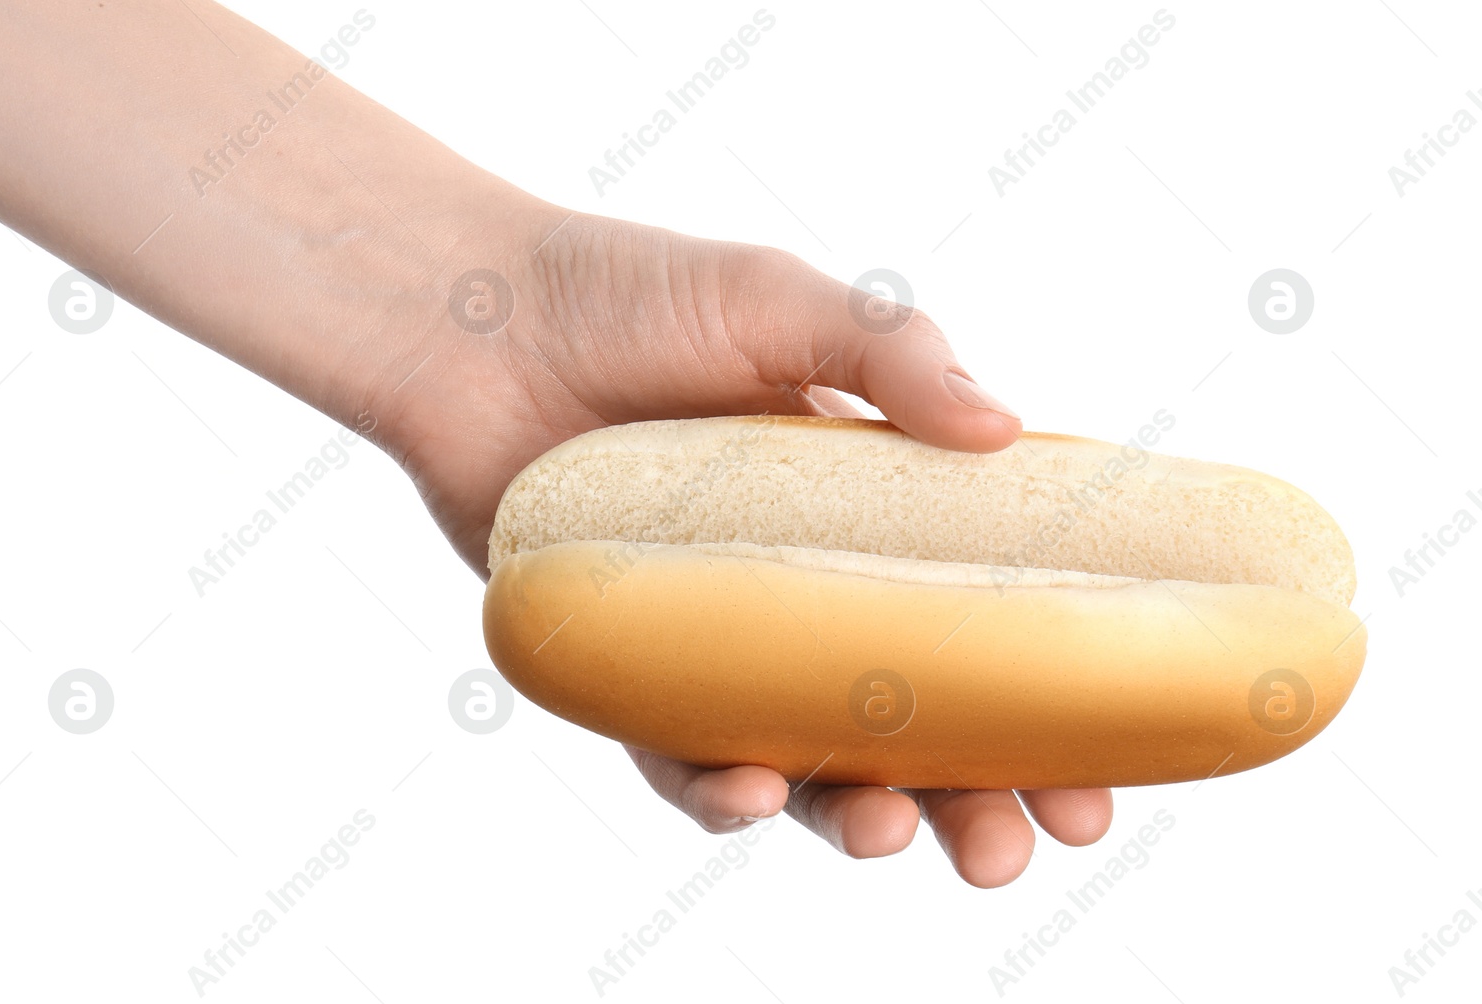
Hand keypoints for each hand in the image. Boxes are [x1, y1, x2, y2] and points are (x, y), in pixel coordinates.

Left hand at [373, 211, 1113, 885]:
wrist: (478, 318)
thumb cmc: (636, 294)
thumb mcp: (783, 300)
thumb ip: (894, 352)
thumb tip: (1007, 427)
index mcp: (875, 517)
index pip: (987, 627)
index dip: (1053, 707)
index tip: (1110, 768)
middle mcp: (808, 593)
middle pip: (913, 728)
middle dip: (978, 802)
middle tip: (1020, 845)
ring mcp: (721, 641)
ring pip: (807, 766)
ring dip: (859, 818)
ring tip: (894, 835)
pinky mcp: (627, 670)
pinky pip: (676, 758)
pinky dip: (717, 789)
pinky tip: (751, 789)